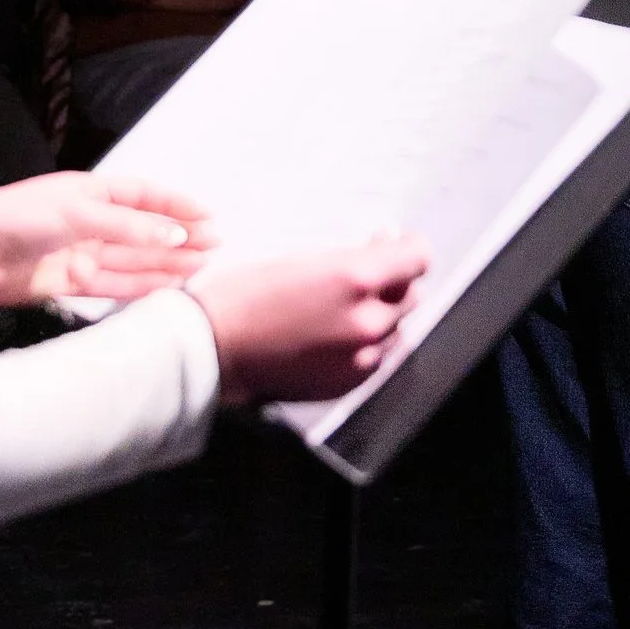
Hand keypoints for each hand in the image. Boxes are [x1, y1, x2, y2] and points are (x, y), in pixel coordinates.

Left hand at [0, 173, 215, 310]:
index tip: (208, 215)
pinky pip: (115, 284)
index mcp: (90, 192)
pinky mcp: (72, 283)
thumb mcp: (80, 212)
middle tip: (215, 245)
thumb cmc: (22, 218)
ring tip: (202, 266)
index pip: (143, 196)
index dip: (175, 205)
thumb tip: (179, 235)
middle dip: (178, 237)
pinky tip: (169, 285)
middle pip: (143, 230)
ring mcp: (82, 253)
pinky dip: (143, 285)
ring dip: (167, 262)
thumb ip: (130, 226)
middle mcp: (90, 222)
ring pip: (134, 259)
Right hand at [188, 242, 427, 402]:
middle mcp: (367, 320)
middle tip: (366, 274)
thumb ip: (353, 257)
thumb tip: (385, 247)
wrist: (213, 349)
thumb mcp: (301, 258)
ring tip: (342, 309)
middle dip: (392, 282)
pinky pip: (376, 358)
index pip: (416, 259)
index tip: (398, 245)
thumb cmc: (245, 297)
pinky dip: (365, 345)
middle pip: (410, 295)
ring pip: (395, 329)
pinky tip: (334, 335)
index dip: (407, 248)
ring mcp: (361, 358)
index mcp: (355, 279)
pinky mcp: (349, 384)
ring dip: (380, 315)